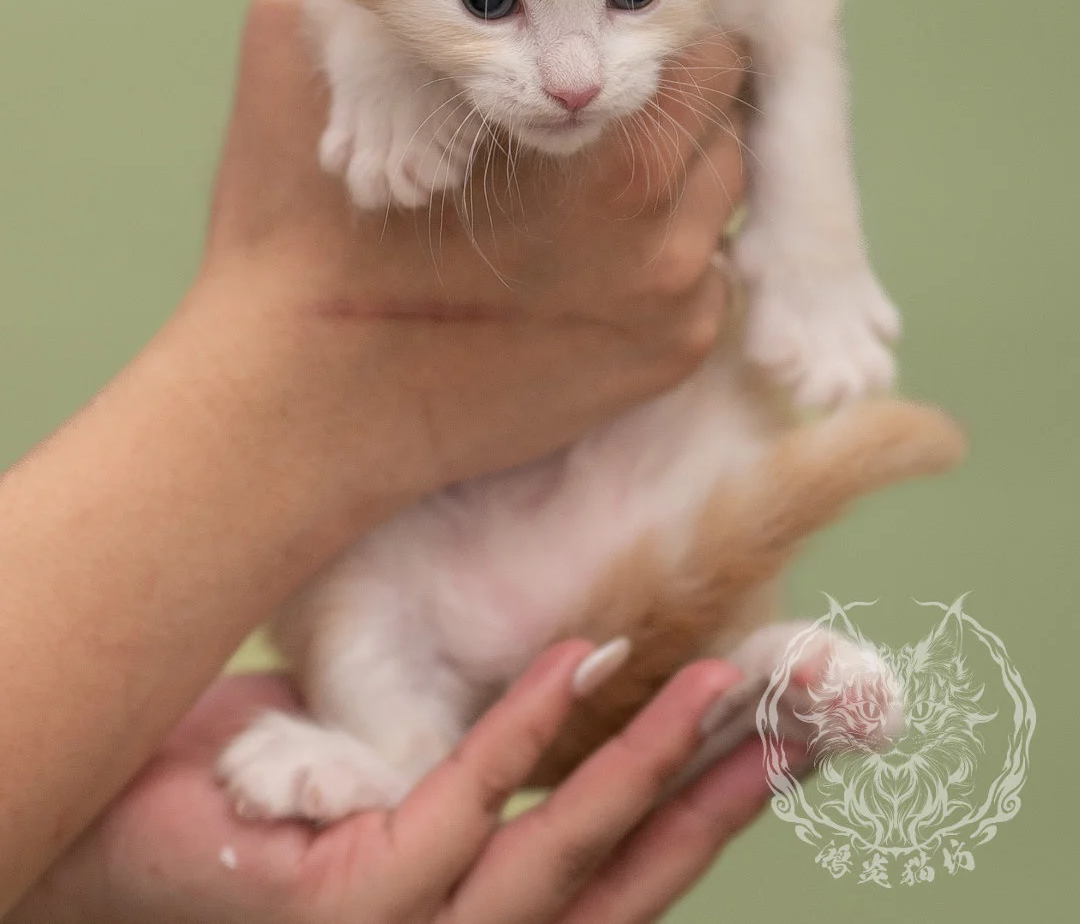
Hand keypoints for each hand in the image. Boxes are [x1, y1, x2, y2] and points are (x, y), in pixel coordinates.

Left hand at [13, 644, 792, 923]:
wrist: (94, 818)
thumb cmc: (242, 787)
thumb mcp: (388, 768)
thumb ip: (475, 757)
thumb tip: (575, 675)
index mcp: (471, 909)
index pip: (618, 874)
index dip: (707, 811)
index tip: (783, 741)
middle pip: (622, 882)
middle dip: (717, 801)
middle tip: (802, 722)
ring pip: (560, 854)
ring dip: (648, 764)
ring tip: (720, 685)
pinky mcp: (344, 910)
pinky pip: (459, 809)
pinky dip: (529, 734)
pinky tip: (582, 662)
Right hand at [192, 0, 748, 495]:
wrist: (303, 406)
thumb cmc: (304, 233)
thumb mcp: (306, 48)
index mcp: (609, 148)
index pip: (706, 38)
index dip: (657, 10)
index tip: (614, 8)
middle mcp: (668, 230)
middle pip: (727, 110)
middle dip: (673, 84)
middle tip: (598, 89)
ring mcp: (678, 305)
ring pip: (723, 186)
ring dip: (677, 161)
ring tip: (591, 170)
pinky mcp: (670, 360)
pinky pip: (711, 269)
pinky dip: (668, 242)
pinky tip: (590, 248)